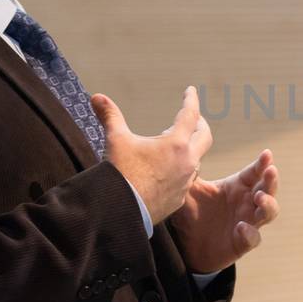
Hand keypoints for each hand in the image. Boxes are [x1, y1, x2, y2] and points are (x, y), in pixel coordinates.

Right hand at [91, 87, 212, 222]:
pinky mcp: (179, 198)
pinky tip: (170, 170)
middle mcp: (187, 162)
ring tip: (177, 144)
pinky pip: (188, 180)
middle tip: (192, 118)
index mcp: (176, 144)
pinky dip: (183, 170)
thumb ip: (110, 116)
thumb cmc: (120, 173)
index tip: (191, 91)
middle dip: (200, 124)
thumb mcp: (116, 140)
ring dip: (191, 148)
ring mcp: (185, 182)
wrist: (120, 210)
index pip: (190, 114)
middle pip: (205, 136)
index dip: (191, 100)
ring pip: (197, 160)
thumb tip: (97, 97)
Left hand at [168, 149, 279, 273]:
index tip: (267, 154)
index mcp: (237, 187)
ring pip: (269, 213)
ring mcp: (248, 223)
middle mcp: (247, 203)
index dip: (262, 163)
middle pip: (268, 189)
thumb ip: (189, 172)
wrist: (185, 245)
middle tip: (271, 171)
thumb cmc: (192, 213)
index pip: (254, 172)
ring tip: (259, 197)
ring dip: (268, 204)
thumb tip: (185, 149)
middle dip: (271, 180)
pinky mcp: (242, 243)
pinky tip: (241, 227)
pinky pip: (254, 238)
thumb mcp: (188, 191)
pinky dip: (250, 233)